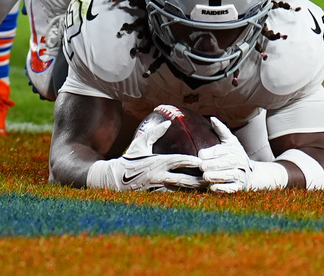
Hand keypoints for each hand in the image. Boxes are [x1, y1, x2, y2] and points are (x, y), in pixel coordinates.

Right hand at [88, 120, 205, 190]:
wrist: (112, 180)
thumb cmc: (128, 160)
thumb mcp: (140, 143)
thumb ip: (155, 133)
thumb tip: (168, 122)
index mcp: (157, 162)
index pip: (179, 161)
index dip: (192, 161)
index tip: (203, 162)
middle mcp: (159, 176)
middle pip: (183, 179)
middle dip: (198, 180)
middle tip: (210, 180)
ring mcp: (157, 189)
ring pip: (179, 191)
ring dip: (193, 192)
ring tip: (206, 192)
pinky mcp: (154, 198)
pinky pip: (172, 199)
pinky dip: (183, 199)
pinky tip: (193, 201)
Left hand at [199, 117, 286, 192]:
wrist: (251, 173)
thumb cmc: (235, 155)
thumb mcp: (230, 142)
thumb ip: (221, 130)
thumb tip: (212, 118)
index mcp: (234, 150)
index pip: (222, 150)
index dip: (211, 152)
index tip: (200, 154)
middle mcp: (239, 162)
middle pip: (226, 163)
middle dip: (213, 164)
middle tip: (201, 166)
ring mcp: (240, 175)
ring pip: (229, 175)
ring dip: (217, 176)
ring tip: (205, 176)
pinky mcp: (239, 187)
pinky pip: (232, 188)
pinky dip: (223, 189)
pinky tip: (213, 188)